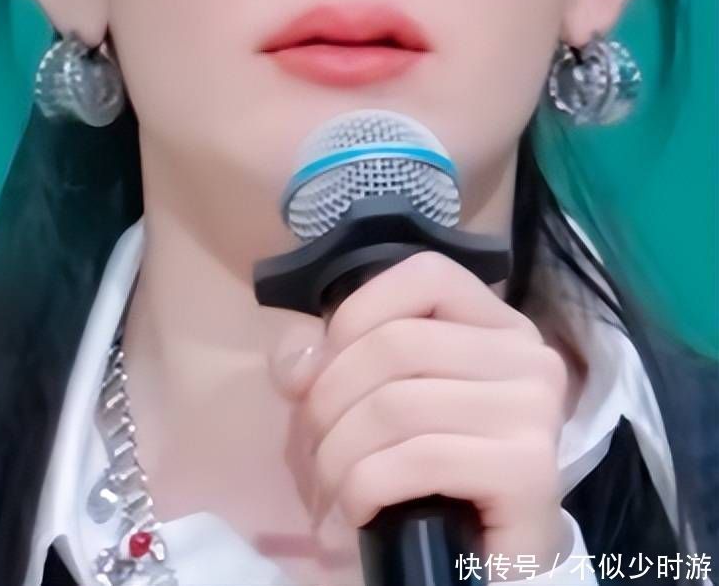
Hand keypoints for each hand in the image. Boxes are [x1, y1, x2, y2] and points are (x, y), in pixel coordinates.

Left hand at [267, 250, 571, 575]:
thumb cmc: (432, 474)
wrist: (490, 567)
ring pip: (397, 404)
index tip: (321, 372)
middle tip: (316, 447)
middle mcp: (528, 357)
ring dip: (339, 452)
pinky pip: (418, 458)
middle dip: (329, 398)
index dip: (357, 313)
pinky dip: (366, 486)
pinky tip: (360, 509)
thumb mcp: (377, 400)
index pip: (425, 275)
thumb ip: (331, 361)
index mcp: (498, 325)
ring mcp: (535, 412)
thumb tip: (297, 363)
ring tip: (332, 486)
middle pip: (397, 343)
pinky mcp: (529, 472)